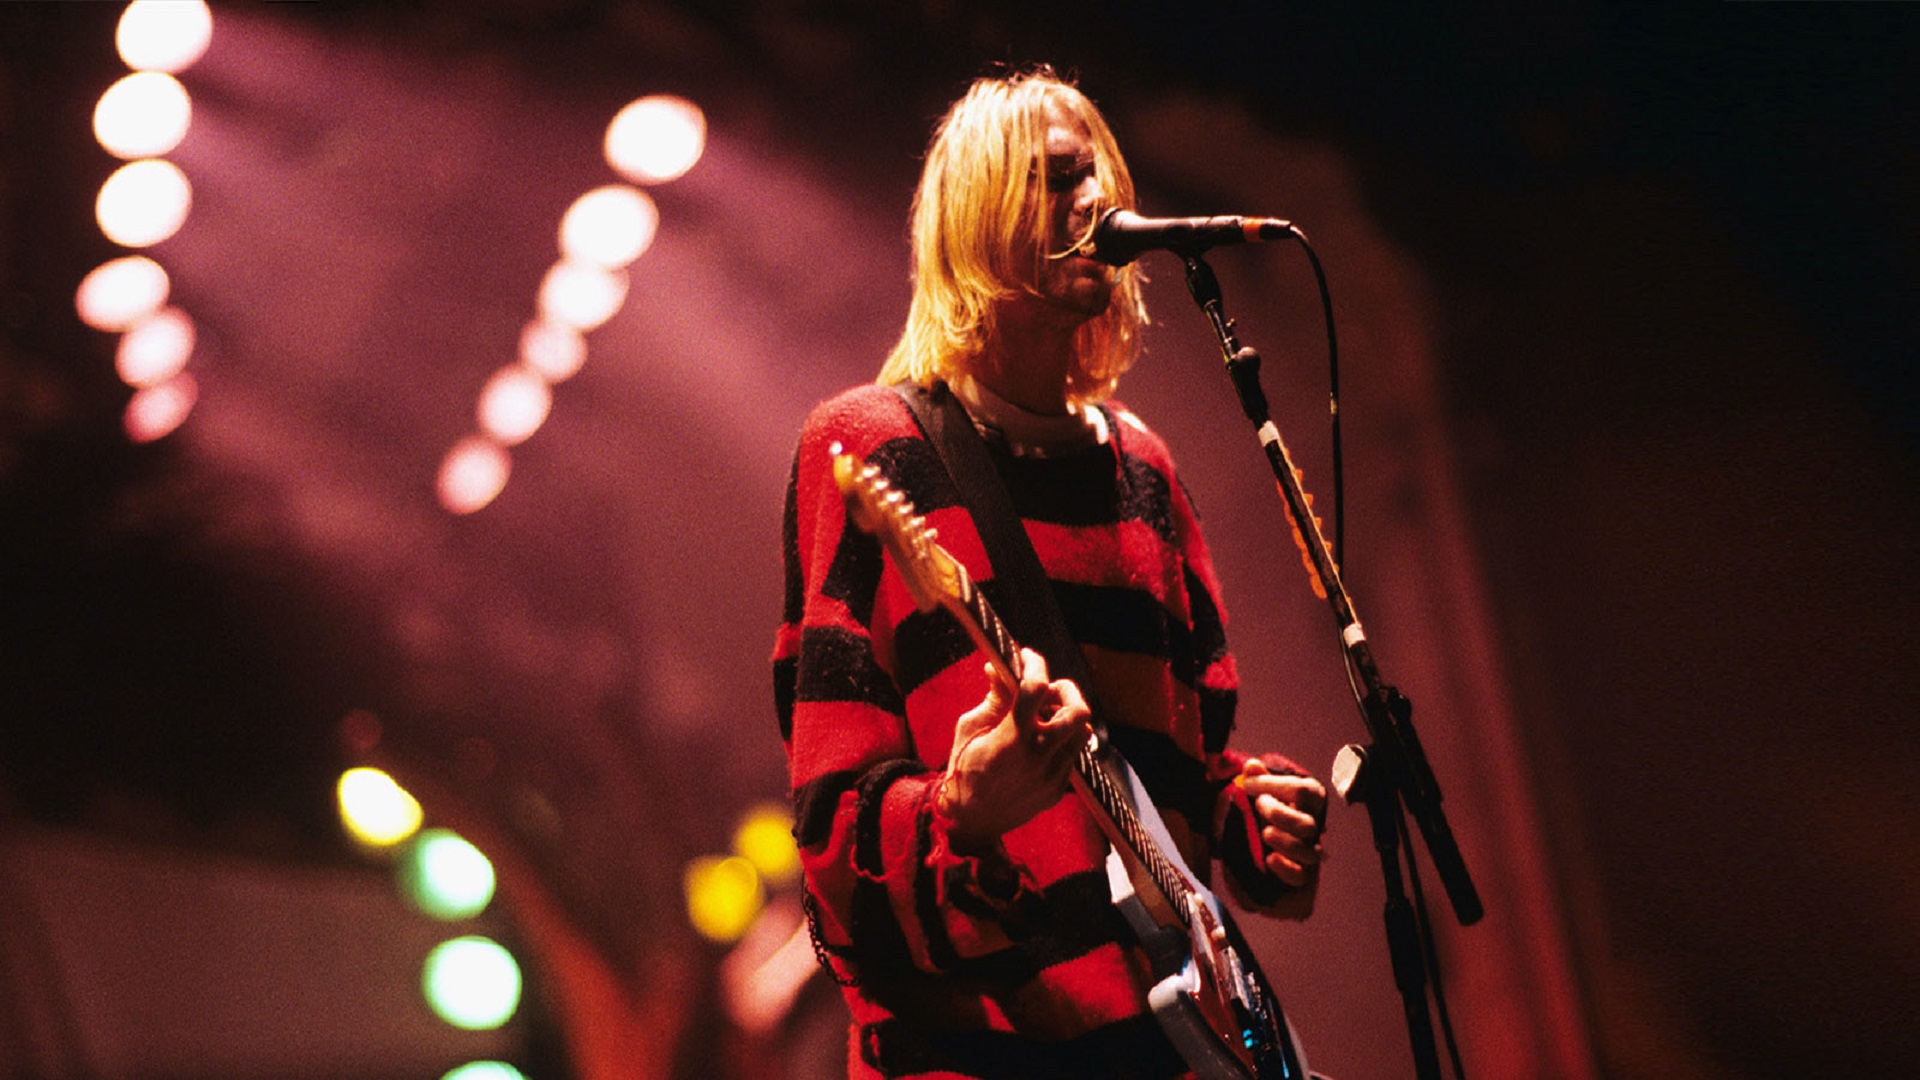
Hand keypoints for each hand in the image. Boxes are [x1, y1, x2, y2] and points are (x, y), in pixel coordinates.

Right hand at [937, 648, 1091, 852]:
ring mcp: (1051, 776)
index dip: (1034, 664)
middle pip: (1078, 712)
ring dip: (1066, 718)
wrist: (969, 821)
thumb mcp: (970, 728)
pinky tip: (1042, 744)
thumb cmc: (963, 768)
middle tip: (1048, 691)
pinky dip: (1062, 743)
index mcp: (1011, 737)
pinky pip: (1073, 757)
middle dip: (1067, 692)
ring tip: (1045, 718)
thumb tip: (1000, 667)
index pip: (1036, 687)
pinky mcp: (1057, 790)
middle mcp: (1037, 756)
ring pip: (1082, 733)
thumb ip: (993, 698)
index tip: (1027, 657)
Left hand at [1240, 756, 1327, 913]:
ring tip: (1264, 833)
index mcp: (1308, 805)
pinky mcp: (1300, 878)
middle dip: (1279, 813)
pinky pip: (1300, 876)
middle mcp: (1312, 829)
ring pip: (1308, 851)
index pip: (1305, 790)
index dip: (1275, 784)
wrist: (1261, 863)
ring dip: (1284, 841)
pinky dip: (1285, 868)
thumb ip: (1259, 781)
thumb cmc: (1266, 819)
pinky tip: (1270, 859)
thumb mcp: (1261, 797)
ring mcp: (1308, 854)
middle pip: (1307, 822)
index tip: (1249, 784)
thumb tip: (1252, 765)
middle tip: (1258, 806)